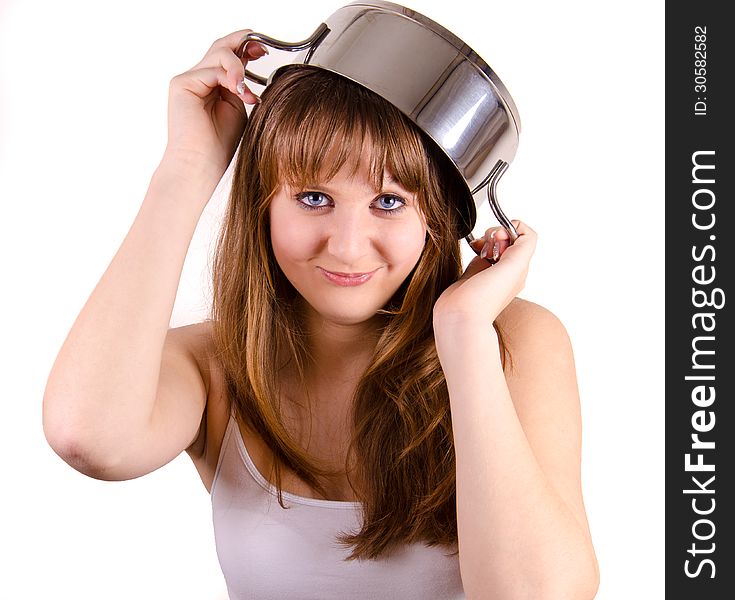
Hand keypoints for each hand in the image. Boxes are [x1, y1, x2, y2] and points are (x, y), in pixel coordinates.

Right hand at [163, 29, 267, 177]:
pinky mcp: (182, 84)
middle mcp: (197, 79)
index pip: (226, 56)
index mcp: (210, 85)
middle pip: (220, 47)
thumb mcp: (239, 107)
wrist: (202, 164)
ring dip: (239, 67)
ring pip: (218, 54)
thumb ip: (242, 86)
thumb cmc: (220, 144)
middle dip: (242, 43)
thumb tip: (252, 62)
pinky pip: (212, 70)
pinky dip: (231, 79)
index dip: (245, 47)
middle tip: (261, 50)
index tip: (263, 50)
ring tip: (246, 90)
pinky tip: (241, 94)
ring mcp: (188, 80)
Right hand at [432, 220, 536, 329]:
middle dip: (495, 234)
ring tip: (479, 250)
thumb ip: (524, 244)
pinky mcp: (472, 274)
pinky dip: (475, 247)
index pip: (524, 237)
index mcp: (519, 268)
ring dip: (485, 240)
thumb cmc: (485, 298)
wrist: (460, 318)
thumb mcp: (514, 267)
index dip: (510, 230)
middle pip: (507, 238)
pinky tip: (471, 251)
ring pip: (492, 244)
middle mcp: (506, 269)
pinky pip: (478, 253)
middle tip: (487, 247)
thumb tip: (514, 228)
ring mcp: (489, 271)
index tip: (498, 238)